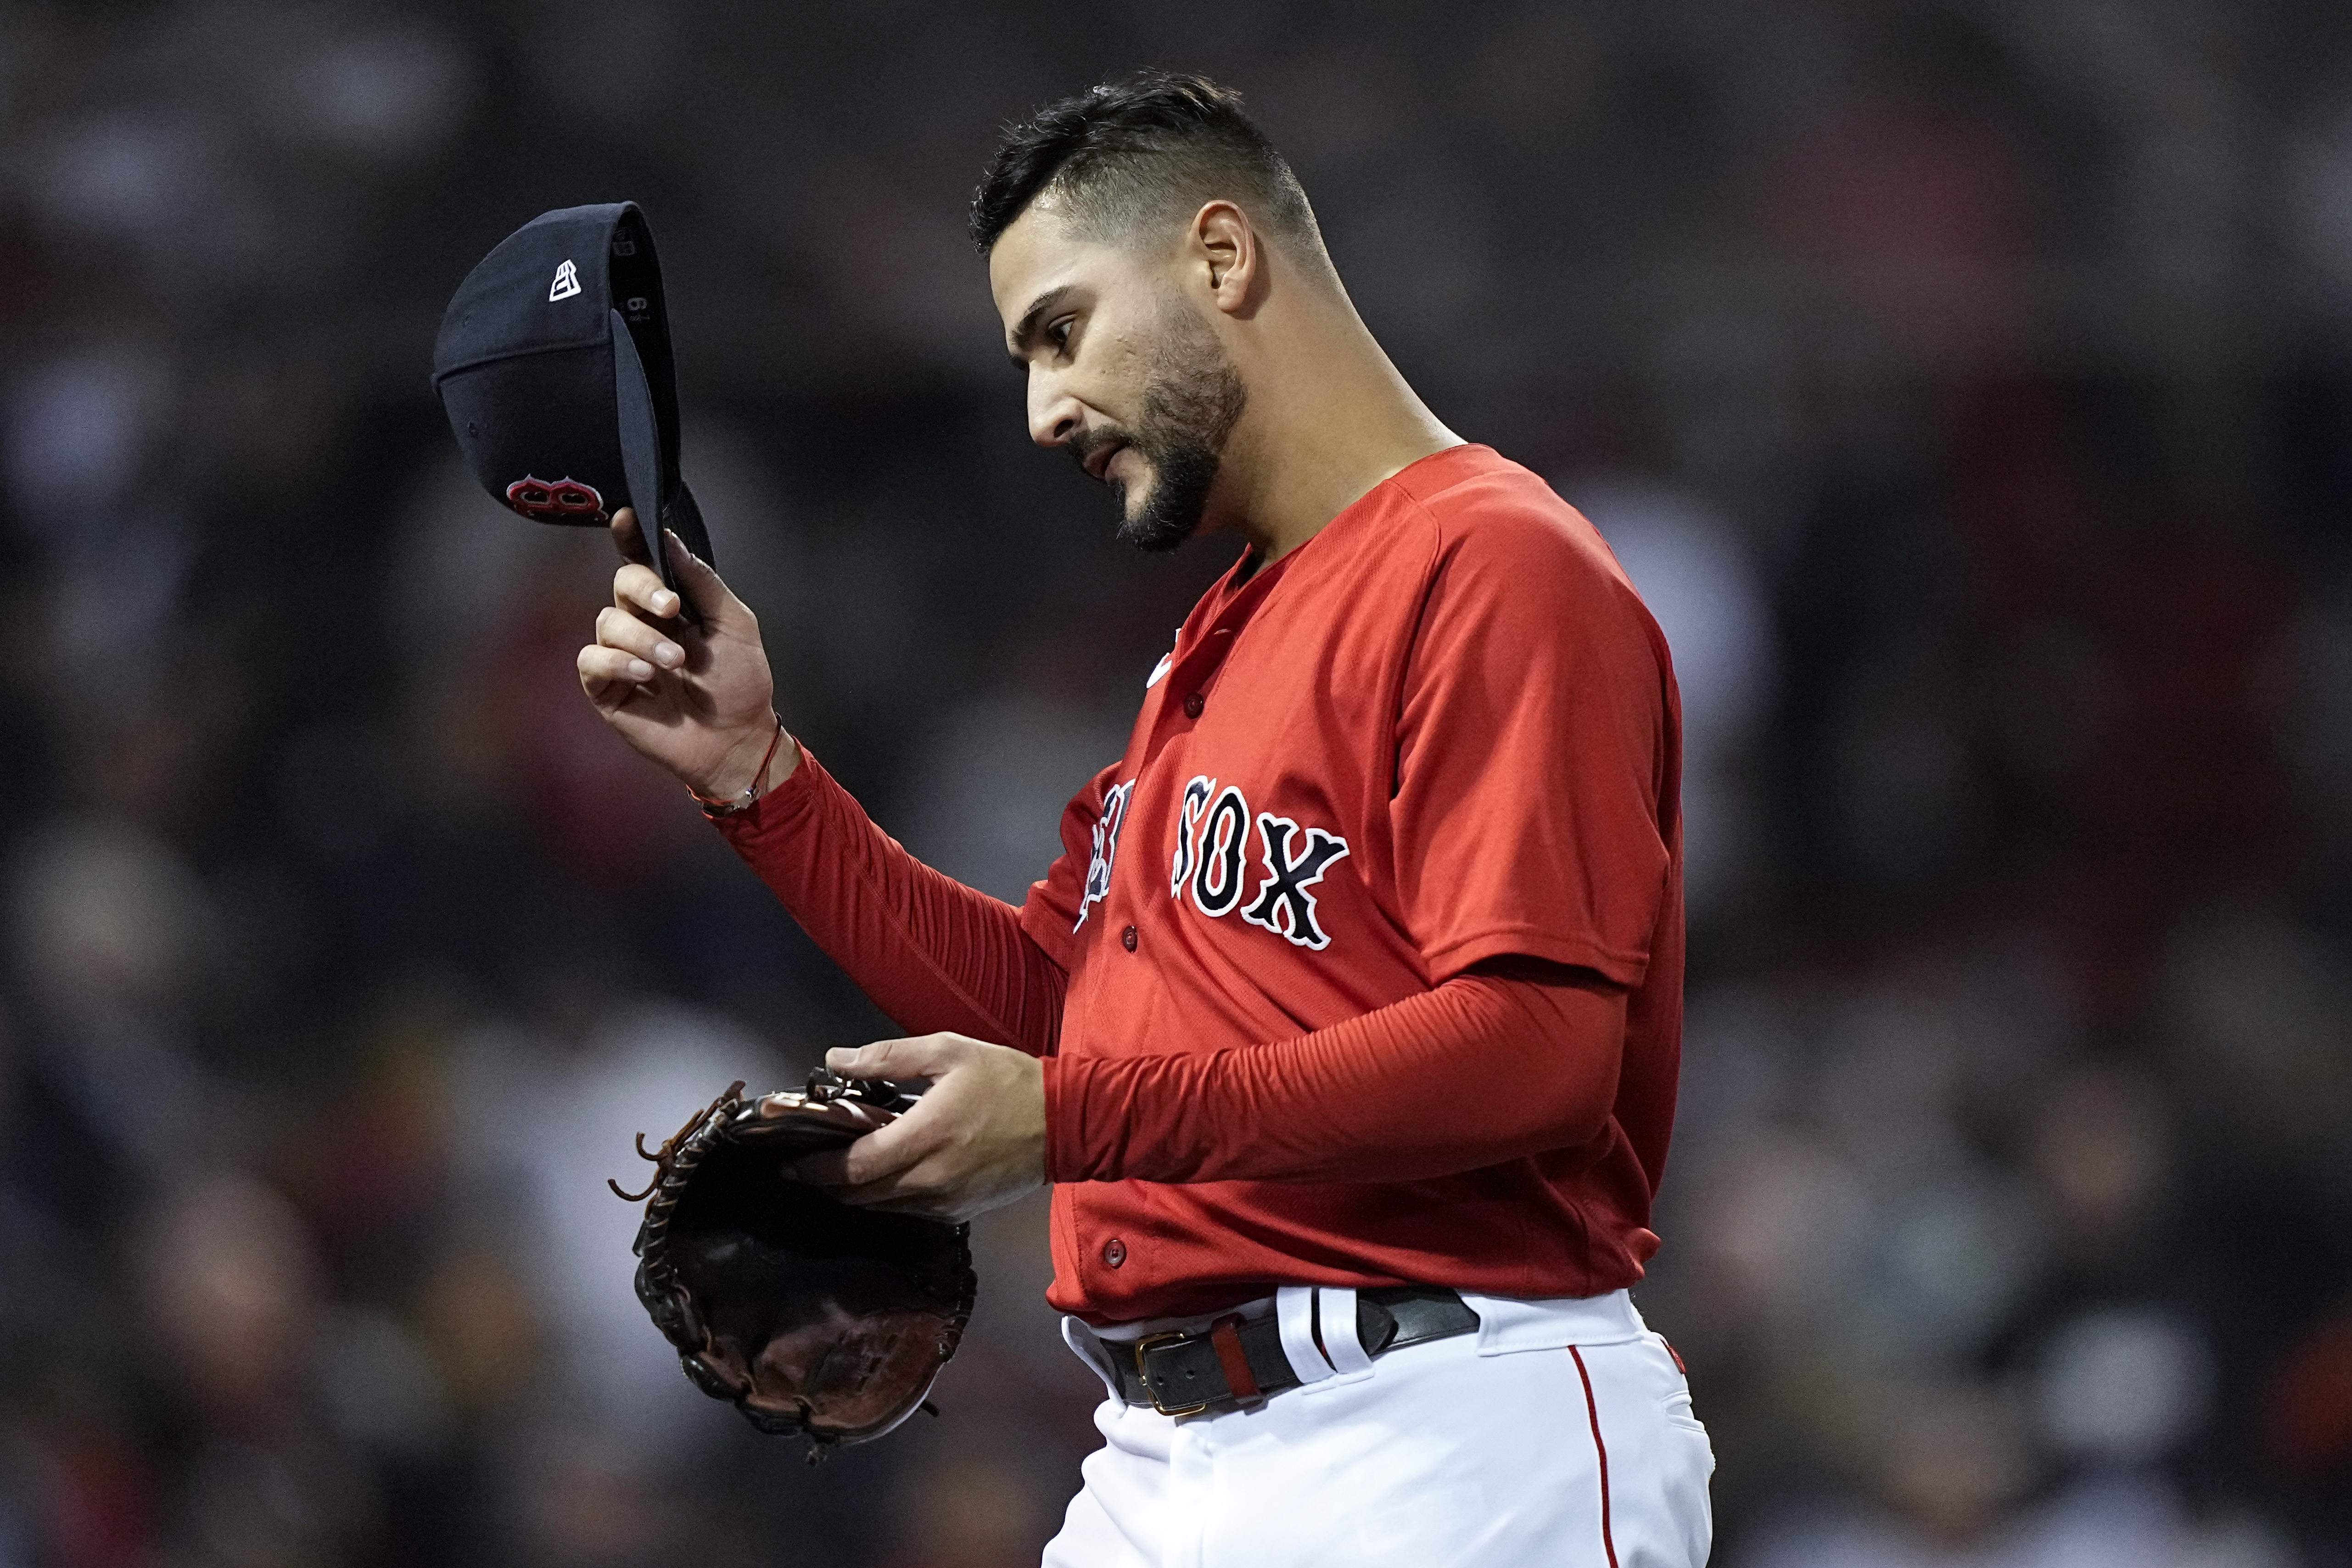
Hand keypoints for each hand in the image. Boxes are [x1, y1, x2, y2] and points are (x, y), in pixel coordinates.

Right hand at [576, 509, 797, 799]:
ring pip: (607, 622)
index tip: (628, 520)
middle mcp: (643, 624)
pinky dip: (617, 662)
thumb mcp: (735, 624)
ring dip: (643, 639)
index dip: (631, 539)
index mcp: (672, 605)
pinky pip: (592, 661)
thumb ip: (702, 582)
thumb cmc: (740, 684)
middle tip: (672, 610)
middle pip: (622, 583)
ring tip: (674, 663)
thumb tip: (670, 541)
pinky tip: (645, 676)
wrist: (738, 738)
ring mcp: (622, 655)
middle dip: (644, 589)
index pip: (644, 562)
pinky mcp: (607, 688)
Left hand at [789, 1033, 1045, 1223]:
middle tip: (805, 1165)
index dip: (817, 1167)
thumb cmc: (1007, 1081)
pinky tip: (883, 1175)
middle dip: (827, 1183)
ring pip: (882, 1207)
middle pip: (860, 1195)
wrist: (1066, 1122)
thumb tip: (837, 1060)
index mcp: (926, 1136)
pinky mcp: (959, 1212)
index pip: (854, 1166)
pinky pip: (908, 1211)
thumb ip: (888, 1057)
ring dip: (855, 1192)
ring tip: (838, 1168)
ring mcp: (946, 1201)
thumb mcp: (948, 1052)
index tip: (790, 1159)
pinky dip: (887, 1197)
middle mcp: (931, 1179)